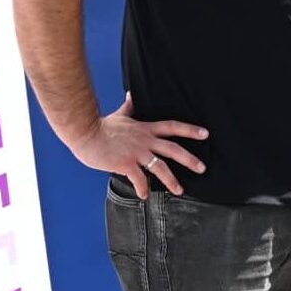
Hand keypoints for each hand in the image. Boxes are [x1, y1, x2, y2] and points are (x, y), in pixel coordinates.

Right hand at [72, 93, 206, 199]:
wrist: (84, 133)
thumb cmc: (100, 126)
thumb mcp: (119, 115)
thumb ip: (129, 107)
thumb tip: (131, 94)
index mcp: (145, 129)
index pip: (172, 127)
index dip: (190, 130)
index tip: (205, 134)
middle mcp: (145, 140)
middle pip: (173, 149)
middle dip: (190, 159)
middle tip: (202, 168)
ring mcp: (136, 152)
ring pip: (160, 167)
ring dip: (172, 180)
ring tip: (180, 190)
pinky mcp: (125, 163)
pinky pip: (139, 179)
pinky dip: (143, 188)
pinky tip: (144, 195)